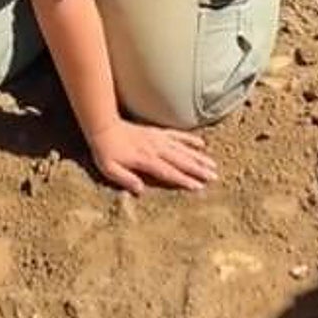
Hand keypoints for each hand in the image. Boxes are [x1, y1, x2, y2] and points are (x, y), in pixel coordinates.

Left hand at [88, 119, 217, 193]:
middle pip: (181, 160)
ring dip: (198, 157)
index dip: (184, 180)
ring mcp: (158, 139)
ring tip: (213, 165)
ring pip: (183, 149)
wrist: (104, 127)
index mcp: (145, 160)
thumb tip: (140, 190)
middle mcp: (155, 149)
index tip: (199, 186)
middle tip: (214, 177)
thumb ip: (125, 179)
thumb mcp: (109, 169)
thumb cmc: (105, 151)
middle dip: (198, 169)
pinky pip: (177, 135)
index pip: (169, 172)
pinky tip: (201, 144)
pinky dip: (190, 140)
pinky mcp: (157, 132)